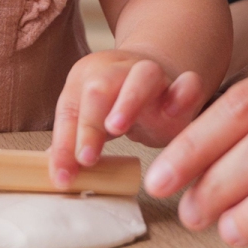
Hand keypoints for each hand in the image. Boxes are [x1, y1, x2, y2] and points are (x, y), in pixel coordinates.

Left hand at [49, 49, 205, 187]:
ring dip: (128, 101)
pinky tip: (175, 111)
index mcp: (87, 78)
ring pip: (143, 76)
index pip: (70, 110)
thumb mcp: (89, 120)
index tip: (64, 176)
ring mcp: (153, 74)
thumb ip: (73, 143)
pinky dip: (183, 93)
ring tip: (117, 128)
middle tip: (86, 158)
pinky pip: (188, 82)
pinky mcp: (182, 85)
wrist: (156, 80)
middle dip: (90, 123)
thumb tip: (59, 175)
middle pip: (100, 87)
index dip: (64, 145)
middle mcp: (118, 71)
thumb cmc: (116, 105)